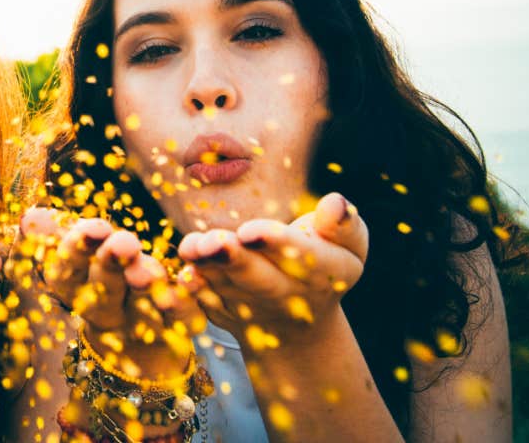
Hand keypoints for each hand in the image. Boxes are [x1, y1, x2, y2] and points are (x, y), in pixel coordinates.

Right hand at [20, 208, 205, 372]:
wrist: (136, 344)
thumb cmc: (101, 279)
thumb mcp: (77, 257)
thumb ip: (55, 236)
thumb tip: (28, 216)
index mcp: (75, 289)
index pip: (68, 270)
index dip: (77, 250)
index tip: (92, 227)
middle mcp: (104, 311)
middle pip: (104, 290)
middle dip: (111, 266)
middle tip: (123, 243)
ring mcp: (140, 325)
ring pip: (141, 306)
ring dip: (145, 287)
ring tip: (148, 268)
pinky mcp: (176, 331)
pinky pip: (182, 319)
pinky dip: (185, 303)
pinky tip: (189, 279)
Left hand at [177, 192, 367, 345]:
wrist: (299, 325)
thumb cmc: (324, 265)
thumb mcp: (349, 247)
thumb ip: (343, 226)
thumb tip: (335, 202)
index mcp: (323, 274)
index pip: (302, 257)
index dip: (276, 243)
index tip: (252, 230)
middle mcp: (286, 296)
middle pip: (258, 278)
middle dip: (234, 260)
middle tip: (214, 242)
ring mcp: (252, 308)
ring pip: (226, 287)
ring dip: (207, 269)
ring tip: (192, 247)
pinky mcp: (223, 313)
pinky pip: (204, 304)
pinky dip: (191, 292)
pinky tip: (180, 274)